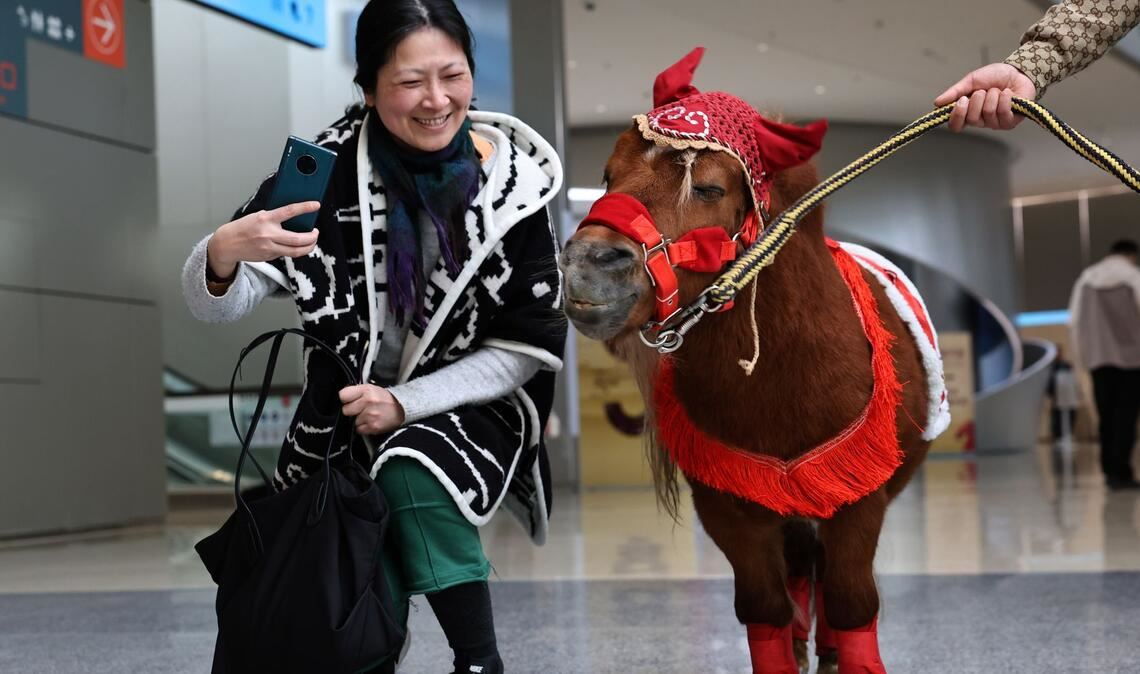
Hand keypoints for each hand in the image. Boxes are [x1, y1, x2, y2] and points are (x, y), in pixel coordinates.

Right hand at [206, 201, 321, 278]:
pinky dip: (293, 250)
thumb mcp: (258, 216)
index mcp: (265, 219)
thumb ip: (274, 217)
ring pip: (296, 251)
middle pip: (298, 239)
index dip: (305, 207)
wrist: (227, 244)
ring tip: (311, 241)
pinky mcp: (269, 256)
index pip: (289, 211)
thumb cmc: (242, 228)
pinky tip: (294, 245)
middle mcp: (268, 234)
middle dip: (312, 237)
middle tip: (315, 233)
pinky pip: (286, 254)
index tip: (316, 205)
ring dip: (308, 247)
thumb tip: (293, 218)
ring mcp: (269, 247)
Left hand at [339, 384, 405, 435]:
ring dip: (358, 419)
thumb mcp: (371, 388)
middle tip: (359, 408)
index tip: (348, 400)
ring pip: (352, 421)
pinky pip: (359, 429)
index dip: (345, 399)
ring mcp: (370, 415)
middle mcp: (368, 402)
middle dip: (351, 410)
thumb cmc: (385, 399)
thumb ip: (356, 391)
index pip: (343, 395)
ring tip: (368, 414)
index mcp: (366, 390)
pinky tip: (371, 421)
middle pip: (345, 410)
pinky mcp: (373, 427)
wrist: (402, 408)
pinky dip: (363, 427)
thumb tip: (342, 397)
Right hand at [934, 63, 1036, 132]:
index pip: (955, 126)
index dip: (957, 115)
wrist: (1018, 72)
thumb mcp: (971, 80)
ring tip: (997, 90)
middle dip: (978, 99)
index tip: (962, 100)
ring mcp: (995, 123)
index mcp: (968, 112)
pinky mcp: (1010, 122)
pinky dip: (1004, 99)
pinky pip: (1003, 113)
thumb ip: (954, 92)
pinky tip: (1007, 93)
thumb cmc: (995, 77)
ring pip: (988, 113)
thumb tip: (937, 103)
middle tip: (983, 91)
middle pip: (972, 119)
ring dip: (992, 96)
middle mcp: (980, 121)